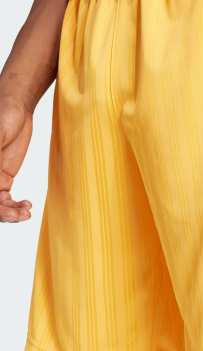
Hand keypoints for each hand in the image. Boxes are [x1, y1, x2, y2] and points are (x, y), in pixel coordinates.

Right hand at [0, 95, 31, 222]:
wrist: (16, 107)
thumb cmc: (1, 116)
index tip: (2, 208)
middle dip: (1, 213)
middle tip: (19, 215)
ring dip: (9, 213)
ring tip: (25, 213)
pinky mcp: (2, 177)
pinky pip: (5, 198)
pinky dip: (14, 205)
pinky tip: (26, 205)